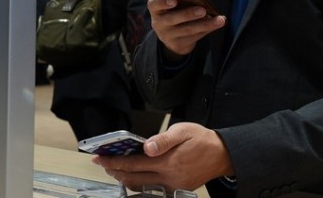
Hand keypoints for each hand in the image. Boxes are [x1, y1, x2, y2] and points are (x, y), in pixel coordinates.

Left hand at [93, 123, 234, 191]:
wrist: (223, 154)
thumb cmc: (202, 139)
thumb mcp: (182, 131)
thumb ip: (163, 140)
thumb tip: (146, 147)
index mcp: (167, 162)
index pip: (133, 165)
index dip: (113, 162)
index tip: (100, 158)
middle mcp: (169, 178)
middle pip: (134, 179)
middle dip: (116, 172)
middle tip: (103, 164)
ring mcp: (174, 186)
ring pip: (142, 187)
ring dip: (126, 180)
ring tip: (115, 169)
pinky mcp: (178, 189)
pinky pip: (154, 190)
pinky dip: (140, 185)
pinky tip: (134, 176)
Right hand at [148, 0, 225, 57]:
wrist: (170, 37)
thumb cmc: (173, 13)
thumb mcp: (170, 7)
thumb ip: (179, 0)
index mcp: (155, 10)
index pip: (154, 4)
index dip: (163, 2)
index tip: (174, 0)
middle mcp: (159, 23)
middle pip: (172, 19)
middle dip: (188, 14)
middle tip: (202, 10)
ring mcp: (168, 36)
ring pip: (188, 30)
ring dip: (205, 24)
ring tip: (219, 19)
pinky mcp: (179, 45)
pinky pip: (195, 37)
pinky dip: (208, 29)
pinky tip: (218, 24)